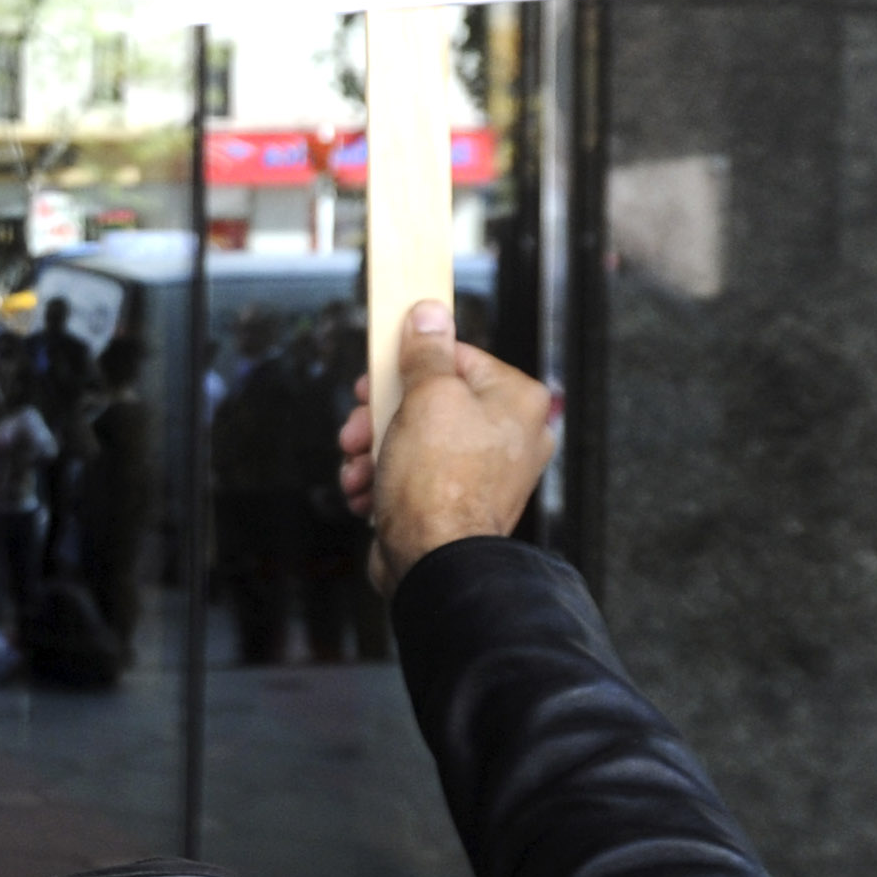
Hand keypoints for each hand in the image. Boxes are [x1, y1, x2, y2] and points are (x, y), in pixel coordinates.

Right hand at [337, 300, 557, 595]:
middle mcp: (510, 436)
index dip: (407, 364)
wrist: (434, 562)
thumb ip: (427, 352)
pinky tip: (366, 490)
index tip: (378, 375)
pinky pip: (415, 474)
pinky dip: (384, 479)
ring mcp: (486, 472)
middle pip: (430, 400)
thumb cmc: (440, 486)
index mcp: (517, 401)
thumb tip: (430, 314)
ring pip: (416, 438)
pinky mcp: (459, 501)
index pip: (457, 357)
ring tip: (359, 467)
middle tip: (360, 426)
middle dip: (382, 416)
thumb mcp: (426, 397)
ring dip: (375, 450)